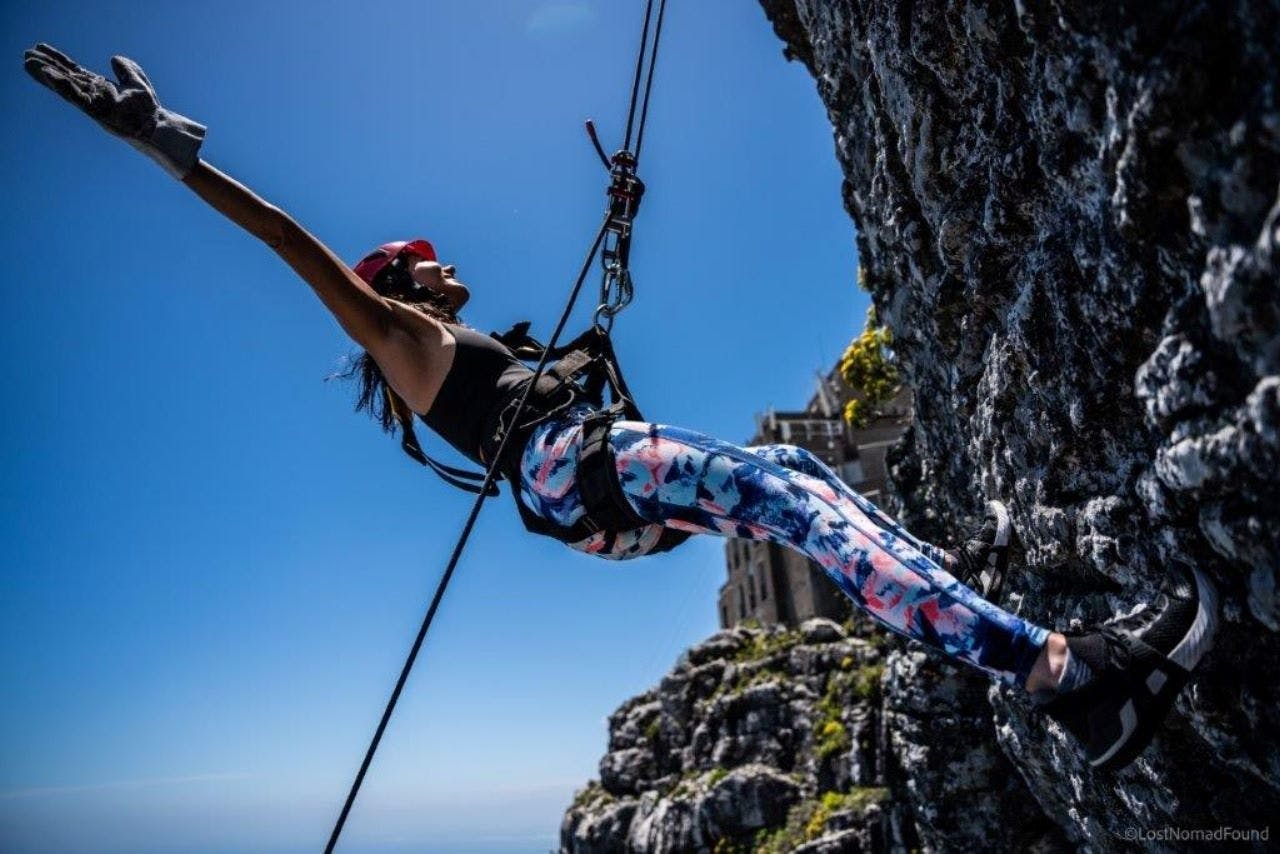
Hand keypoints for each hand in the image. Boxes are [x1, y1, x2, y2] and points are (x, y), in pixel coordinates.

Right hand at [24, 42, 205, 178]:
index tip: (41, 49)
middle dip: (48, 66)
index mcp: (100, 88)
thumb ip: (127, 69)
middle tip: (27, 55)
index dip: (59, 60)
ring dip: (49, 76)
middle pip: (66, 78)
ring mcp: (94, 104)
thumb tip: (114, 58)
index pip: (75, 72)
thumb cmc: (148, 110)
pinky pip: (77, 98)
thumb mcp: (137, 83)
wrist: (157, 127)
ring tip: (30, 64)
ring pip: (66, 88)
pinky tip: (51, 77)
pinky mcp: (96, 113)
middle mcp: (94, 96)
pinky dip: (64, 87)